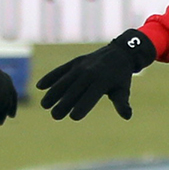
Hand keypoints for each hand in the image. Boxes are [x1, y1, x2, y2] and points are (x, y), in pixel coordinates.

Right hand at [36, 29, 156, 120]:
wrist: (119, 52)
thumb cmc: (120, 77)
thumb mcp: (123, 89)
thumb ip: (122, 103)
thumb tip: (127, 116)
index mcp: (103, 81)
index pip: (91, 96)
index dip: (83, 106)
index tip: (73, 117)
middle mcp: (90, 72)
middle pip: (75, 90)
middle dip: (64, 103)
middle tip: (55, 116)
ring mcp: (81, 66)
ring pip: (65, 80)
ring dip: (54, 92)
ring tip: (44, 105)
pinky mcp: (75, 62)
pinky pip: (61, 70)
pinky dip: (51, 77)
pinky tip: (40, 86)